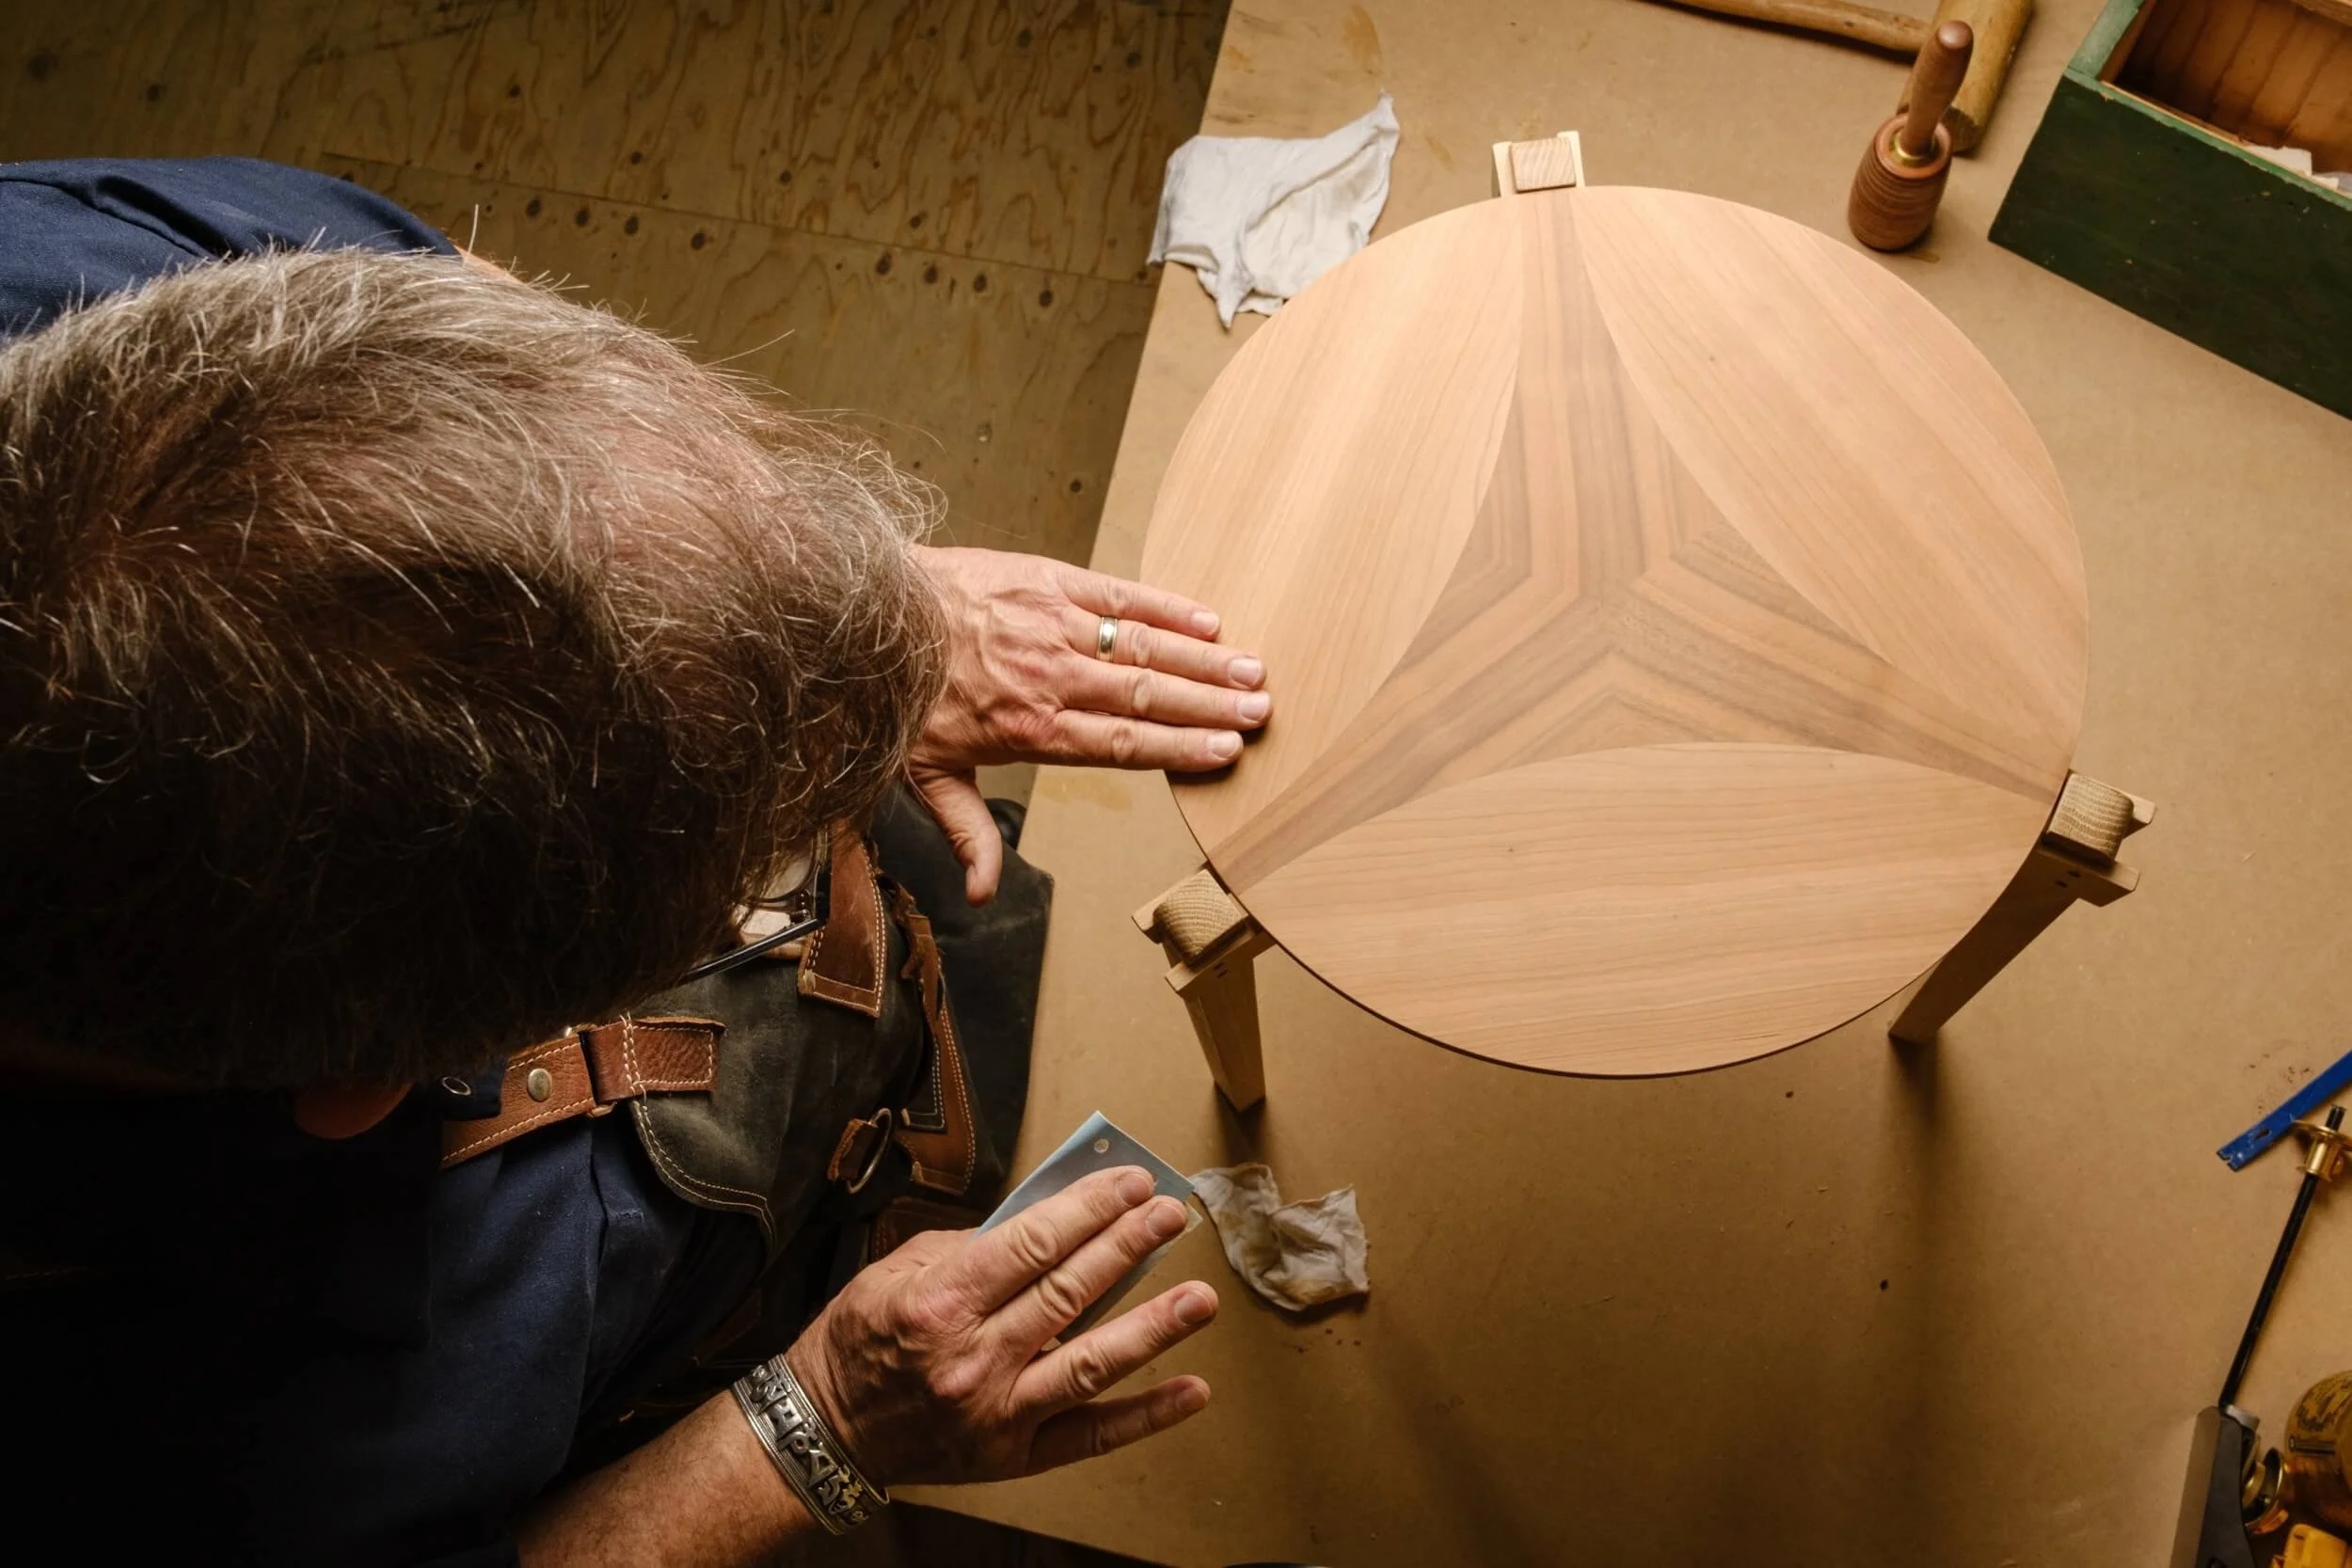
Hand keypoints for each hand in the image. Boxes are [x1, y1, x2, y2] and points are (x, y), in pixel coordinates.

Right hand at [785, 1167, 1216, 1487]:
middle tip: (1171, 1214)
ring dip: (1154, 1328)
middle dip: (1127, 1246)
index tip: (1132, 1184)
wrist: (826, 1430)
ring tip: (1201, 1298)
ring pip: (1092, 1364)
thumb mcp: (899, 1270)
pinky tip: (1192, 1390)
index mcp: (941, 1303)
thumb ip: (974, 1246)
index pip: (1033, 1245)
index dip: (1089, 1209)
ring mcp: (998, 1413)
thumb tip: (1049, 1221)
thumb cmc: (861, 1339)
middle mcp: (973, 1359)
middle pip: (1069, 1293)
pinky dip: (1146, 1415)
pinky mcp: (1014, 1456)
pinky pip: (1092, 1436)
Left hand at [907, 545, 1269, 902]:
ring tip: (1252, 669)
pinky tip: (1208, 616)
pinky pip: (1117, 592)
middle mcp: (1051, 677)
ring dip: (1203, 658)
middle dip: (1210, 706)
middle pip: (1146, 695)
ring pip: (1143, 644)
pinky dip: (1165, 604)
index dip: (1180, 748)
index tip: (1226, 752)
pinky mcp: (1047, 580)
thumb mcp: (926, 777)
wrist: (865, 614)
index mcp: (1031, 729)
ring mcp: (1052, 625)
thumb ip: (968, 831)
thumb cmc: (899, 697)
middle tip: (1262, 711)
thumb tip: (982, 894)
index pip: (1122, 744)